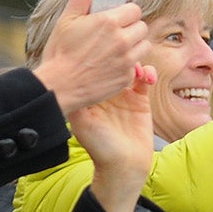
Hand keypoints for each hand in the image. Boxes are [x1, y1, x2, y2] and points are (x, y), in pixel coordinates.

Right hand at [26, 0, 151, 110]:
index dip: (124, 14)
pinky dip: (127, 65)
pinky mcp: (127, 76)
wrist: (58, 86)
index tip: (114, 20)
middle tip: (112, 36)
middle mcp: (123, 39)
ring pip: (144, 46)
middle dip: (130, 29)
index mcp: (109, 22)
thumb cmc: (59, 52)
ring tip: (113, 51)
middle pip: (142, 27)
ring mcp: (127, 59)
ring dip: (133, 46)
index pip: (134, 9)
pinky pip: (137, 66)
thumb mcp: (66, 19)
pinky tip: (109, 66)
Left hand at [70, 65, 162, 211]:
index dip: (93, 57)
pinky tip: (148, 77)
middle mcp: (104, 92)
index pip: (89, 69)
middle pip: (109, 64)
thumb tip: (65, 79)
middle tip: (119, 51)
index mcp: (88, 95)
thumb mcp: (81, 122)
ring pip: (128, 67)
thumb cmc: (99, 146)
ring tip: (134, 66)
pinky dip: (148, 72)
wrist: (124, 164)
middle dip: (114, 54)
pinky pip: (145, 78)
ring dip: (132, 61)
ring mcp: (122, 94)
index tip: (98, 48)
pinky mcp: (140, 99)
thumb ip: (76, 101)